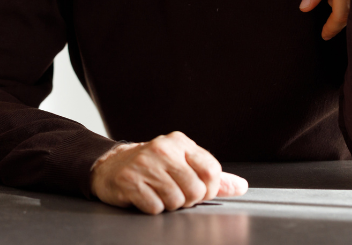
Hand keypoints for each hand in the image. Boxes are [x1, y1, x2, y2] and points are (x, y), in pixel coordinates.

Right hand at [89, 132, 247, 214]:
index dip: (209, 189)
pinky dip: (152, 207)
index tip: (199, 190)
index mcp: (179, 143)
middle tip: (174, 192)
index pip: (212, 171)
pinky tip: (145, 196)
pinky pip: (155, 207)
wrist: (110, 166)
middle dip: (188, 199)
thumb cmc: (150, 166)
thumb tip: (241, 186)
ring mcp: (144, 164)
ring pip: (176, 201)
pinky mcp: (129, 180)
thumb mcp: (182, 163)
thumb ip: (212, 176)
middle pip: (195, 190)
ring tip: (158, 192)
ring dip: (169, 204)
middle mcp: (162, 149)